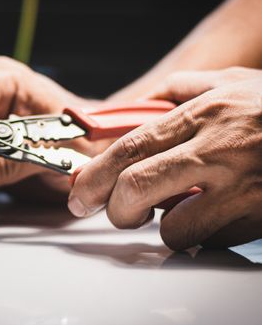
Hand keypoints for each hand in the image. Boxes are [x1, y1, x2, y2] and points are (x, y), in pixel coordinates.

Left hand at [68, 67, 261, 249]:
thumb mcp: (232, 83)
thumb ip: (181, 88)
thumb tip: (143, 101)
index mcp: (200, 116)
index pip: (127, 149)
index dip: (94, 175)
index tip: (79, 193)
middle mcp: (214, 150)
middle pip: (135, 188)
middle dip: (114, 209)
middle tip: (113, 214)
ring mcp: (240, 187)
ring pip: (172, 227)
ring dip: (165, 229)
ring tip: (175, 216)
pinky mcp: (259, 217)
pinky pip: (212, 241)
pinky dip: (203, 238)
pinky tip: (213, 220)